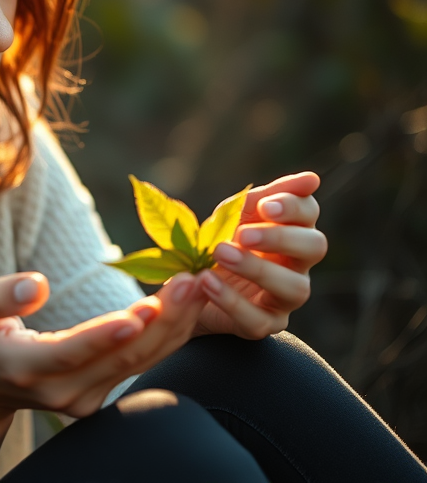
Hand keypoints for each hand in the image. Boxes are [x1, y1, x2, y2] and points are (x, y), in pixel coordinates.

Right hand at [0, 270, 206, 425]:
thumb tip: (35, 285)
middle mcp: (61, 391)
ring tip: (197, 284)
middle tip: (191, 280)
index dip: (106, 334)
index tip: (141, 311)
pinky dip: (166, 333)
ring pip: (138, 361)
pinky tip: (186, 303)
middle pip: (119, 357)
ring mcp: (84, 398)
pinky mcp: (100, 393)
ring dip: (172, 324)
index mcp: (25, 369)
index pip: (72, 353)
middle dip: (160, 320)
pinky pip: (140, 362)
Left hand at [192, 171, 326, 338]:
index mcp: (291, 230)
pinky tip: (207, 282)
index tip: (265, 206)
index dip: (293, 206)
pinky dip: (232, 301)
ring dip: (258, 269)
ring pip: (295, 288)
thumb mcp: (232, 216)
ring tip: (221, 254)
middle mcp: (297, 265)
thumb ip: (263, 197)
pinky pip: (259, 319)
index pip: (309, 212)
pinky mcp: (265, 325)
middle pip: (315, 247)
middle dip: (281, 238)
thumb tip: (312, 178)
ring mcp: (284, 298)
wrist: (188, 286)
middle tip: (244, 234)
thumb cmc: (218, 242)